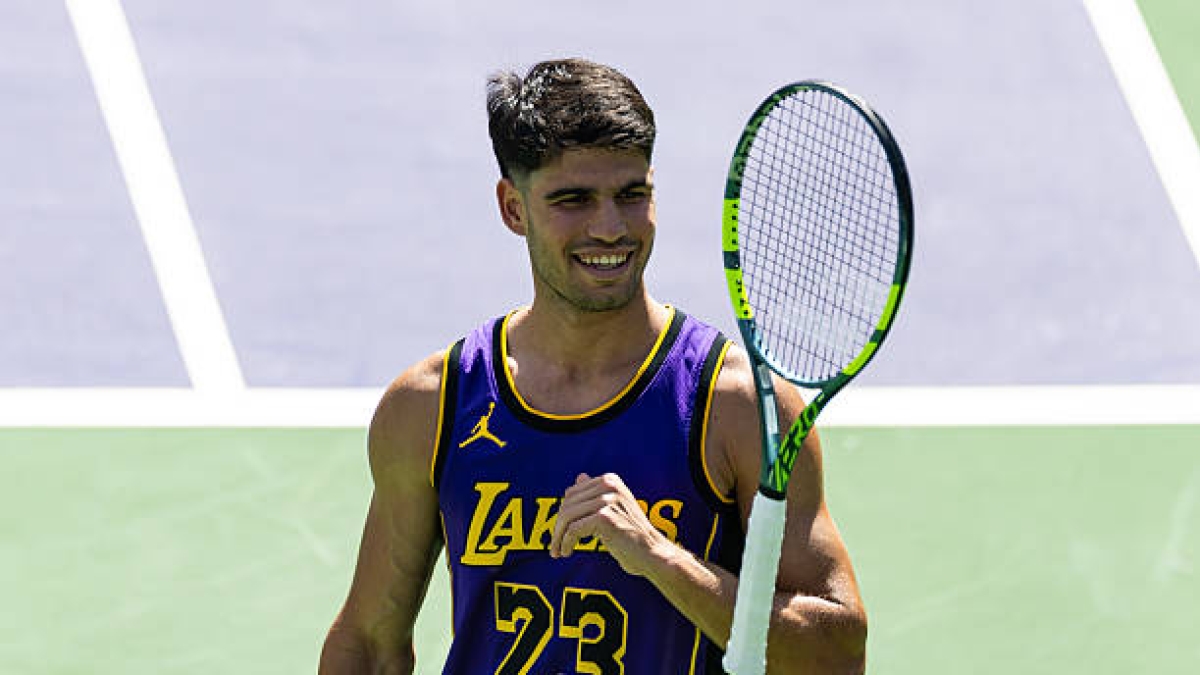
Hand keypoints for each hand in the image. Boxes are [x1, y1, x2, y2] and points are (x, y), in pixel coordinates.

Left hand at [549, 473, 672, 576]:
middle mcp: (609, 485)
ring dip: (558, 537)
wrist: (653, 553)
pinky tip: (566, 552)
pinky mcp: (604, 517)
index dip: (563, 515)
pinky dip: (565, 543)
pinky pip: (573, 530)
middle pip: (567, 505)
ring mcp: (607, 500)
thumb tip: (579, 476)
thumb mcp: (615, 508)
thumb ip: (596, 494)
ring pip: (567, 517)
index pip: (572, 494)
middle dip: (558, 527)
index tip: (559, 533)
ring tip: (557, 552)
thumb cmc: (633, 534)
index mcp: (610, 480)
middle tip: (554, 546)